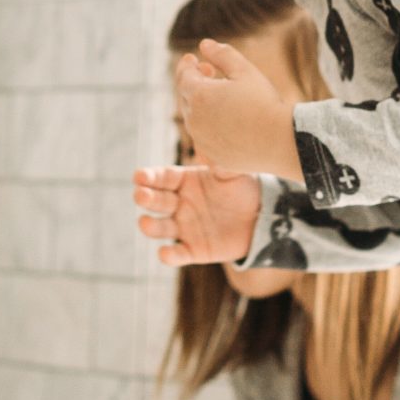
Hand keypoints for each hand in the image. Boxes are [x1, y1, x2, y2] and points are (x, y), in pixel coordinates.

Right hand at [133, 163, 260, 265]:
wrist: (261, 217)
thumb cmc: (243, 189)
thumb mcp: (233, 172)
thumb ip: (220, 160)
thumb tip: (209, 144)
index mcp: (184, 181)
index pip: (161, 178)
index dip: (148, 177)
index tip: (139, 176)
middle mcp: (179, 204)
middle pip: (156, 201)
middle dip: (145, 198)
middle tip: (141, 195)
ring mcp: (184, 228)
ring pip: (159, 228)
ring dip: (150, 226)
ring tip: (146, 223)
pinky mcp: (193, 250)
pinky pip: (177, 254)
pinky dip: (169, 255)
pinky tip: (165, 254)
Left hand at [177, 39, 300, 174]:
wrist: (282, 142)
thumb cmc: (264, 103)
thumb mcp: (245, 70)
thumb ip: (222, 55)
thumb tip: (204, 45)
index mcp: (199, 95)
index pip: (183, 75)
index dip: (187, 65)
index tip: (193, 59)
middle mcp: (194, 120)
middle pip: (186, 96)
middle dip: (194, 82)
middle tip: (209, 72)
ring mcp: (201, 140)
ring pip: (193, 118)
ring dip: (200, 104)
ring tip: (220, 96)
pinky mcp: (212, 155)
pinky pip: (203, 137)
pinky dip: (208, 126)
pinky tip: (225, 121)